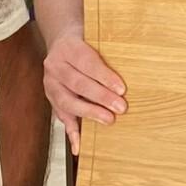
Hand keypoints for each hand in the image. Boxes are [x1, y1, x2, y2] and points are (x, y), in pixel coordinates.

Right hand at [43, 34, 125, 154]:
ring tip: (108, 120)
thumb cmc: (84, 43)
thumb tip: (134, 67)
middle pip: (78, 83)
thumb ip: (107, 52)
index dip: (104, 76)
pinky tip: (79, 146)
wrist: (60, 42)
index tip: (121, 89)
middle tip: (120, 107)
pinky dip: (71, 133)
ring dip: (89, 112)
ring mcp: (50, 83)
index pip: (87, 63)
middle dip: (101, 97)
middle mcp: (55, 65)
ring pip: (67, 101)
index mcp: (68, 47)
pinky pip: (61, 117)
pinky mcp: (52, 99)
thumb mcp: (94, 39)